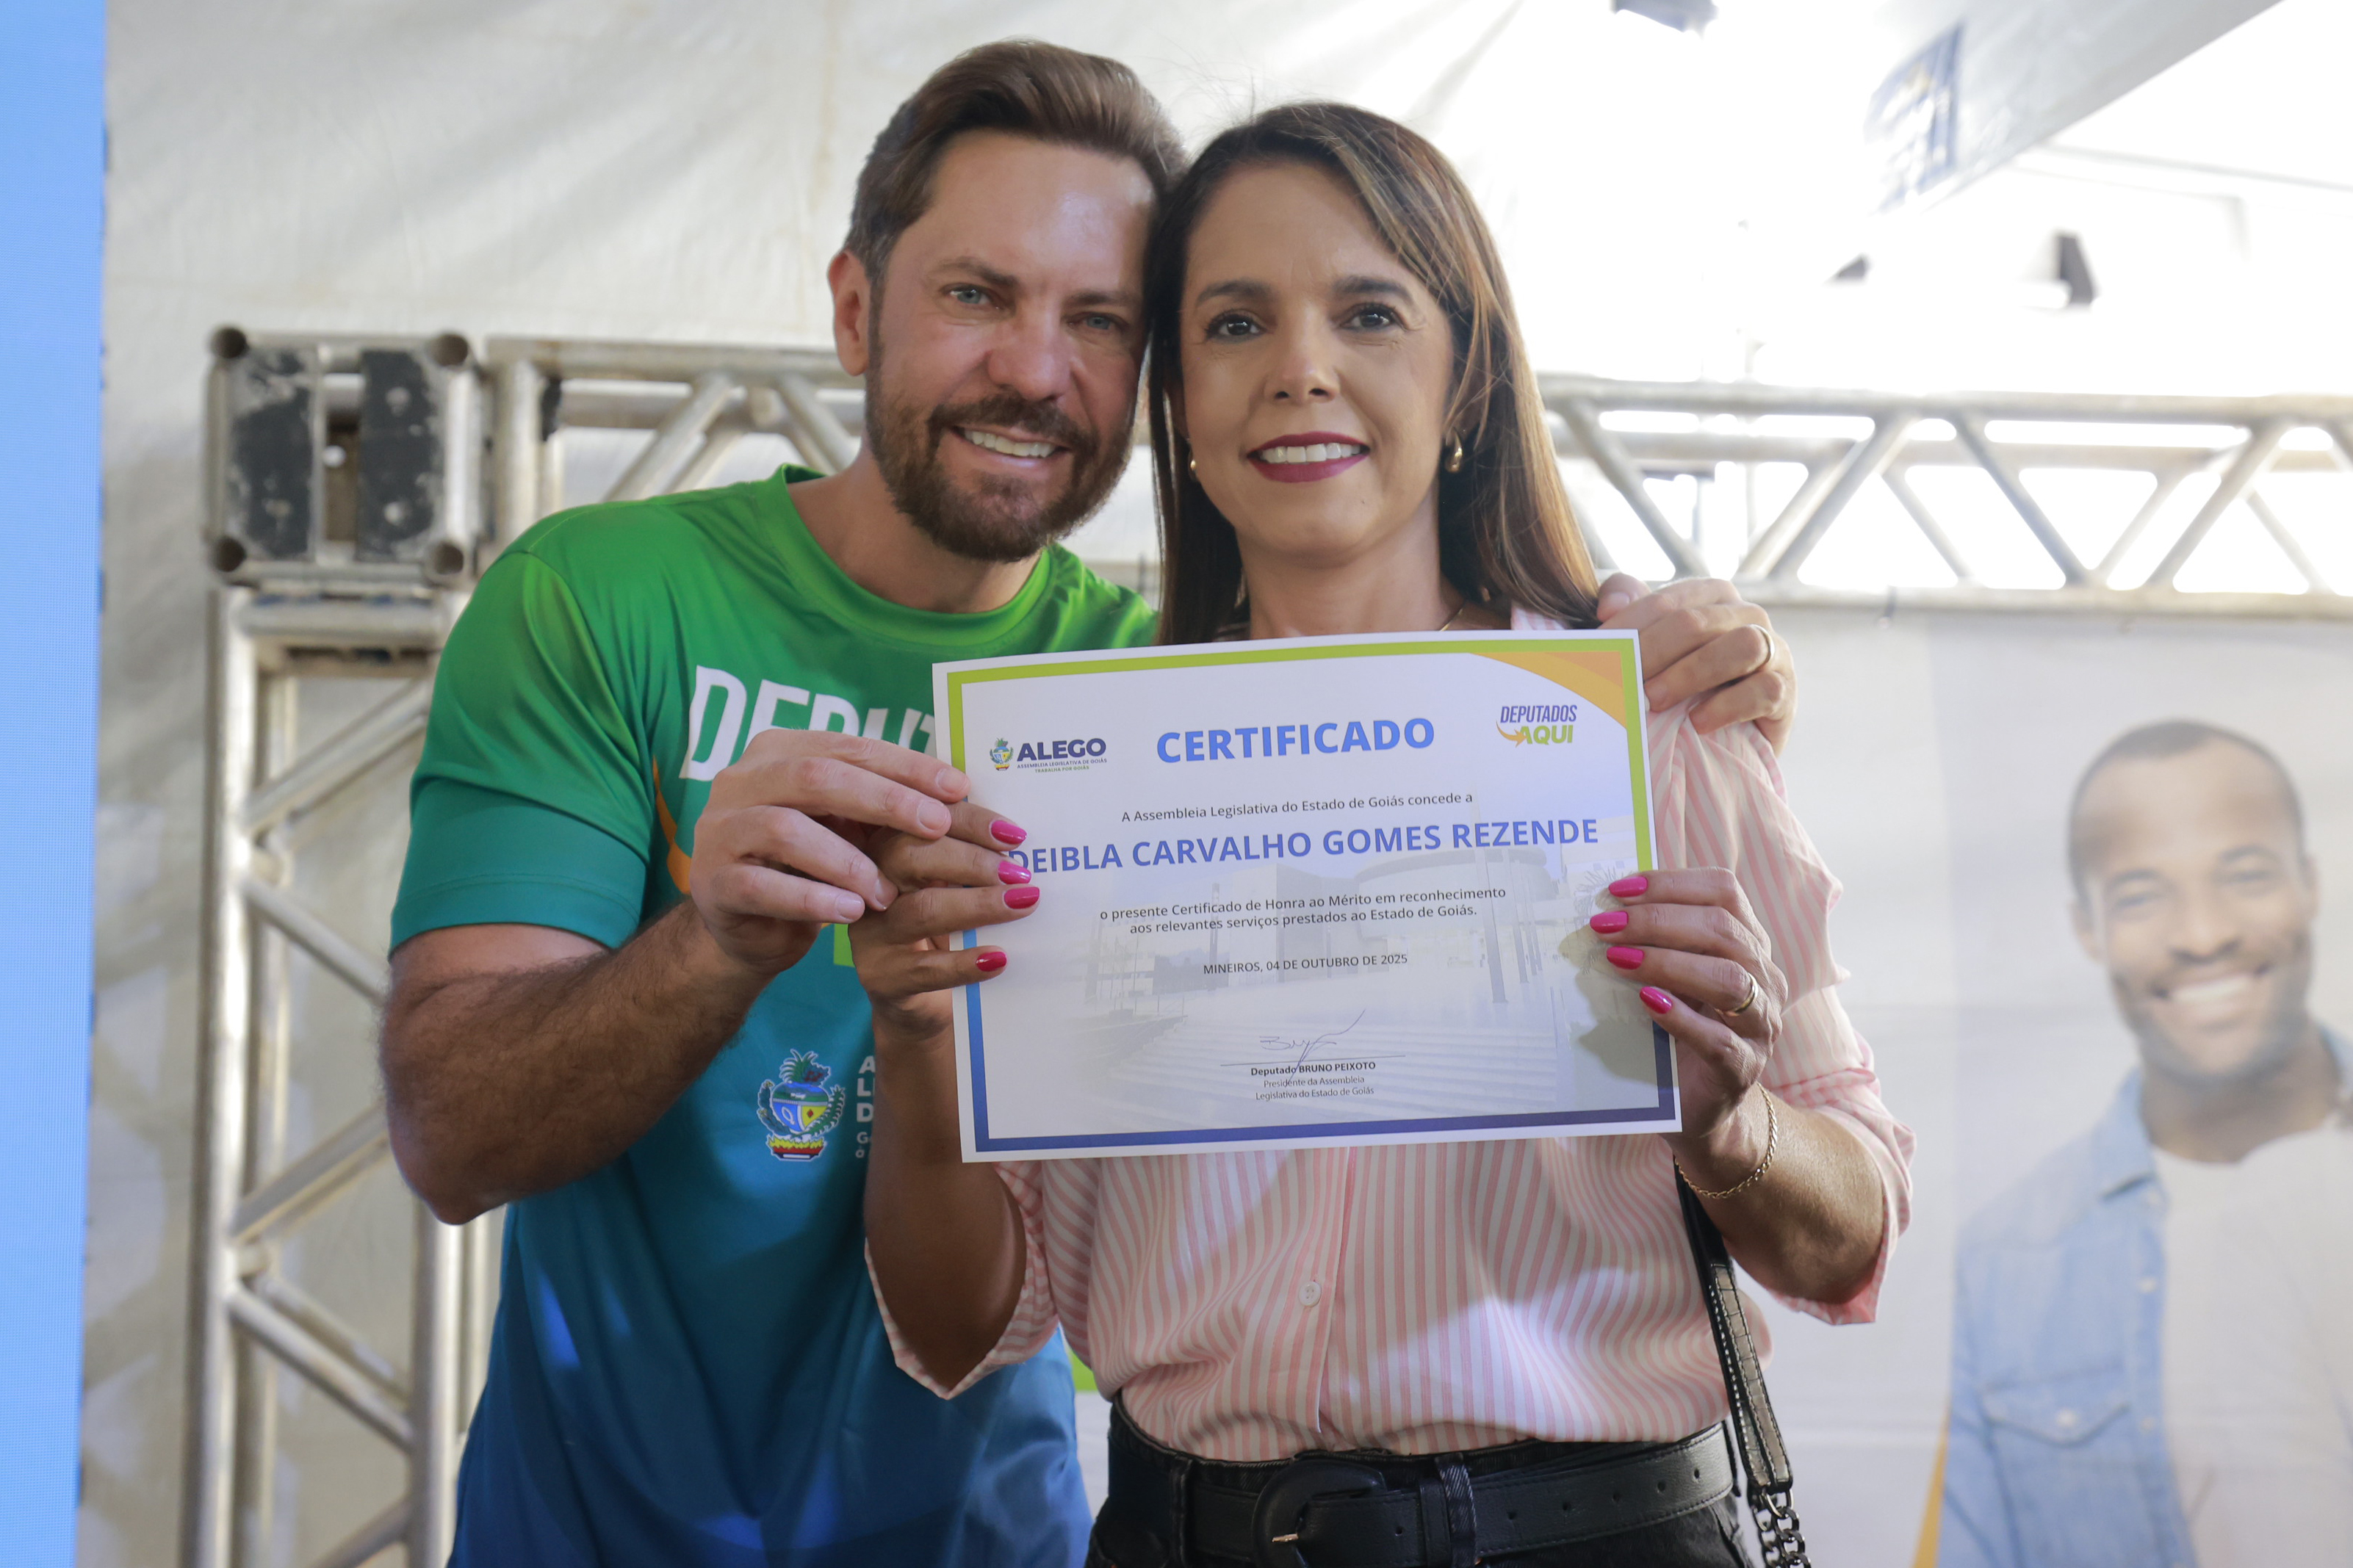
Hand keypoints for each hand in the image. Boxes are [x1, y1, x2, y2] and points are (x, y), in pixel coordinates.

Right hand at [687, 729, 967, 978]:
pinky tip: (850, 913)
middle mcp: (740, 781)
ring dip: (847, 862)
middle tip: (936, 826)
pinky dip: (812, 899)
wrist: (752, 925)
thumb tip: (959, 790)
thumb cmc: (810, 864)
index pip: (848, 748)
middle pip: (816, 778)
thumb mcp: (845, 824)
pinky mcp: (712, 883)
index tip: (958, 787)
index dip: (905, 765)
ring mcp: (719, 831)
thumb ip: (882, 801)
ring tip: (887, 892)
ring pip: (785, 830)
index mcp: (776, 751)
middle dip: (884, 801)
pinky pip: (762, 886)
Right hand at [853, 801, 1037, 1041]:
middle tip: (1018, 873)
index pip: (924, 822)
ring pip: (921, 910)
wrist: (917, 1004)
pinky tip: (998, 958)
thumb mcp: (951, 889)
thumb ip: (971, 861)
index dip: (970, 822)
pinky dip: (966, 962)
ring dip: (978, 905)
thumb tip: (1021, 842)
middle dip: (971, 860)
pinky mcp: (881, 977)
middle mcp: (870, 884)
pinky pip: (926, 968)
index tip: (1014, 834)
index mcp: (886, 849)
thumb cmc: (942, 933)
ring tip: (1021, 904)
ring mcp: (870, 933)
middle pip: (909, 856)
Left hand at [1579, 868, 1785, 1164]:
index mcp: (1748, 944)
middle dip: (1658, 922)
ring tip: (1618, 959)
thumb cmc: (1677, 1030)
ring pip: (1729, 980)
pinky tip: (1647, 1003)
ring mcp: (1760, 1025)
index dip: (1671, 884)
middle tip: (1605, 926)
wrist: (1697, 1106)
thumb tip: (1604, 907)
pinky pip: (1718, 1039)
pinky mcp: (1743, 1068)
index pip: (1724, 892)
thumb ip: (1654, 943)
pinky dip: (1681, 1017)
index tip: (1618, 890)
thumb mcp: (1669, 978)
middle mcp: (1763, 978)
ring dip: (1668, 963)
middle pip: (1723, 930)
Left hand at [1595, 574, 1795, 751]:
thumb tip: (1608, 606)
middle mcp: (1747, 615)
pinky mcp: (1785, 690)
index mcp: (1712, 596)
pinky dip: (1728, 706)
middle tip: (1622, 681)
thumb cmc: (1683, 685)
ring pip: (1740, 645)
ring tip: (1655, 700)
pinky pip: (1764, 690)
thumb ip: (1630, 615)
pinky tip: (1698, 722)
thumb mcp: (1654, 649)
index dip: (1630, 624)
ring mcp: (1773, 650)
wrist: (1726, 737)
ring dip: (1692, 673)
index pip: (1668, 601)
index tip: (1598, 650)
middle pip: (1698, 621)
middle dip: (1654, 651)